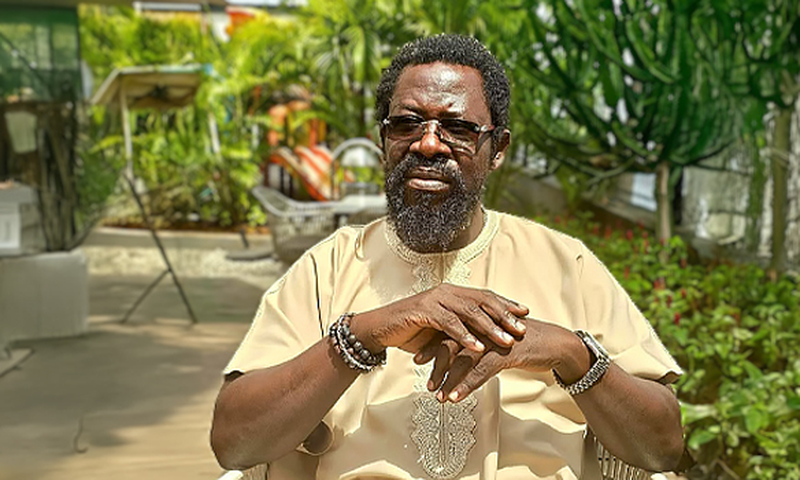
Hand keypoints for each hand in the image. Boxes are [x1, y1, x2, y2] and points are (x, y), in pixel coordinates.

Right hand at [349, 284, 528, 354]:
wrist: (380, 329)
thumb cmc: (410, 330)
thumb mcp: (440, 330)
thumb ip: (460, 329)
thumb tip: (483, 339)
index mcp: (452, 293)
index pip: (485, 296)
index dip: (505, 304)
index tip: (525, 313)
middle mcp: (446, 291)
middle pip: (483, 301)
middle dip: (505, 315)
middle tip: (523, 328)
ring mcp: (436, 299)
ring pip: (470, 312)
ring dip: (491, 327)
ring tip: (507, 340)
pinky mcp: (425, 311)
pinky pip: (450, 323)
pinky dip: (465, 335)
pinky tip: (478, 346)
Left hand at [416, 318, 586, 401]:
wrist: (555, 344)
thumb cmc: (526, 343)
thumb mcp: (499, 340)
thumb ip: (481, 343)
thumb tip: (462, 354)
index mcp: (480, 321)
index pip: (449, 331)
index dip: (433, 345)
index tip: (419, 359)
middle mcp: (484, 327)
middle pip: (451, 343)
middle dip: (435, 362)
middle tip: (425, 379)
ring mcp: (494, 339)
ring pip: (463, 360)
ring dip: (448, 379)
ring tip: (437, 395)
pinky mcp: (505, 353)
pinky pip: (480, 371)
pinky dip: (466, 385)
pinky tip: (456, 397)